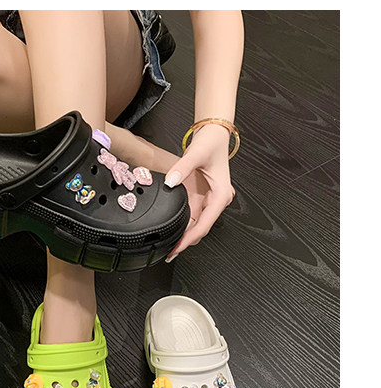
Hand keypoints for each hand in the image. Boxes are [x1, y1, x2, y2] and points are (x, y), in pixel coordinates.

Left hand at [162, 123, 235, 259]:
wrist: (212, 135)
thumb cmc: (211, 143)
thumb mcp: (196, 154)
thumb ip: (182, 168)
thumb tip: (170, 182)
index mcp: (220, 196)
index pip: (205, 225)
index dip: (190, 239)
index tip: (178, 249)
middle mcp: (215, 201)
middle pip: (200, 229)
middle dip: (185, 241)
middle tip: (168, 253)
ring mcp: (207, 201)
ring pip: (195, 225)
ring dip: (183, 235)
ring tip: (168, 245)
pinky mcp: (200, 198)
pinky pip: (191, 216)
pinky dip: (182, 224)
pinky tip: (171, 230)